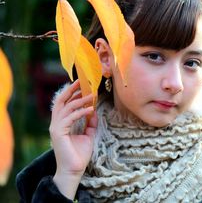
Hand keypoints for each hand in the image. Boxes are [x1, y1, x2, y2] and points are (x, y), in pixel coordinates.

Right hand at [50, 80, 97, 198]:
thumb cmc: (79, 154)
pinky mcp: (58, 132)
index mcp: (62, 123)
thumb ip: (90, 123)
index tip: (83, 86)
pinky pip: (70, 117)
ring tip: (92, 96)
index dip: (72, 94)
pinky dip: (81, 112)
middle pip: (61, 101)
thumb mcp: (88, 135)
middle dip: (70, 90)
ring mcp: (56, 127)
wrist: (74, 170)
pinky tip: (91, 109)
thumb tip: (95, 111)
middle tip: (81, 81)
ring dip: (80, 100)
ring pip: (66, 107)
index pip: (65, 104)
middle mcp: (56, 123)